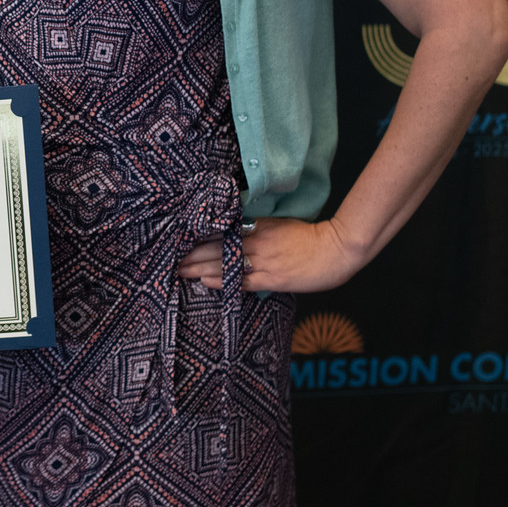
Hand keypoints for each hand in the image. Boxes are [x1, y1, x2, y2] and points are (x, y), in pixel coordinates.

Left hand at [177, 217, 367, 294]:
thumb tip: (235, 229)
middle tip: (171, 256)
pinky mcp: (272, 279)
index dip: (200, 235)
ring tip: (179, 270)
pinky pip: (241, 281)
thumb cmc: (309, 236)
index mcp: (258, 227)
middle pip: (217, 247)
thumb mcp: (280, 225)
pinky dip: (222, 280)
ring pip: (225, 264)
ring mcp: (264, 261)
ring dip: (200, 267)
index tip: (181, 238)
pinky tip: (205, 281)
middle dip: (193, 253)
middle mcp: (257, 242)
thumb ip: (257, 227)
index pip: (222, 230)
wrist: (335, 250)